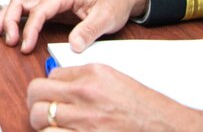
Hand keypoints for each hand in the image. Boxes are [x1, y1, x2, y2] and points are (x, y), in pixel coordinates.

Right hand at [0, 0, 148, 53]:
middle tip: (7, 39)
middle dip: (10, 19)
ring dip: (7, 16)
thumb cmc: (113, 3)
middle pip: (22, 1)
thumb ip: (89, 31)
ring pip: (21, 2)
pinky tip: (1, 20)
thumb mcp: (106, 18)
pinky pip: (27, 7)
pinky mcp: (51, 5)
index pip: (39, 9)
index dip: (29, 28)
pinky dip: (13, 14)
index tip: (24, 45)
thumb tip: (73, 45)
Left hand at [27, 64, 202, 131]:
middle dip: (36, 102)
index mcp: (92, 76)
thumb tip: (57, 80)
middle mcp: (85, 95)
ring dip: (41, 123)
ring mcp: (84, 121)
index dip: (48, 86)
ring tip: (50, 125)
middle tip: (42, 109)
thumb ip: (84, 77)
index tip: (52, 94)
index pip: (50, 75)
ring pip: (40, 118)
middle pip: (36, 94)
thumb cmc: (144, 107)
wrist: (166, 128)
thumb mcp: (114, 79)